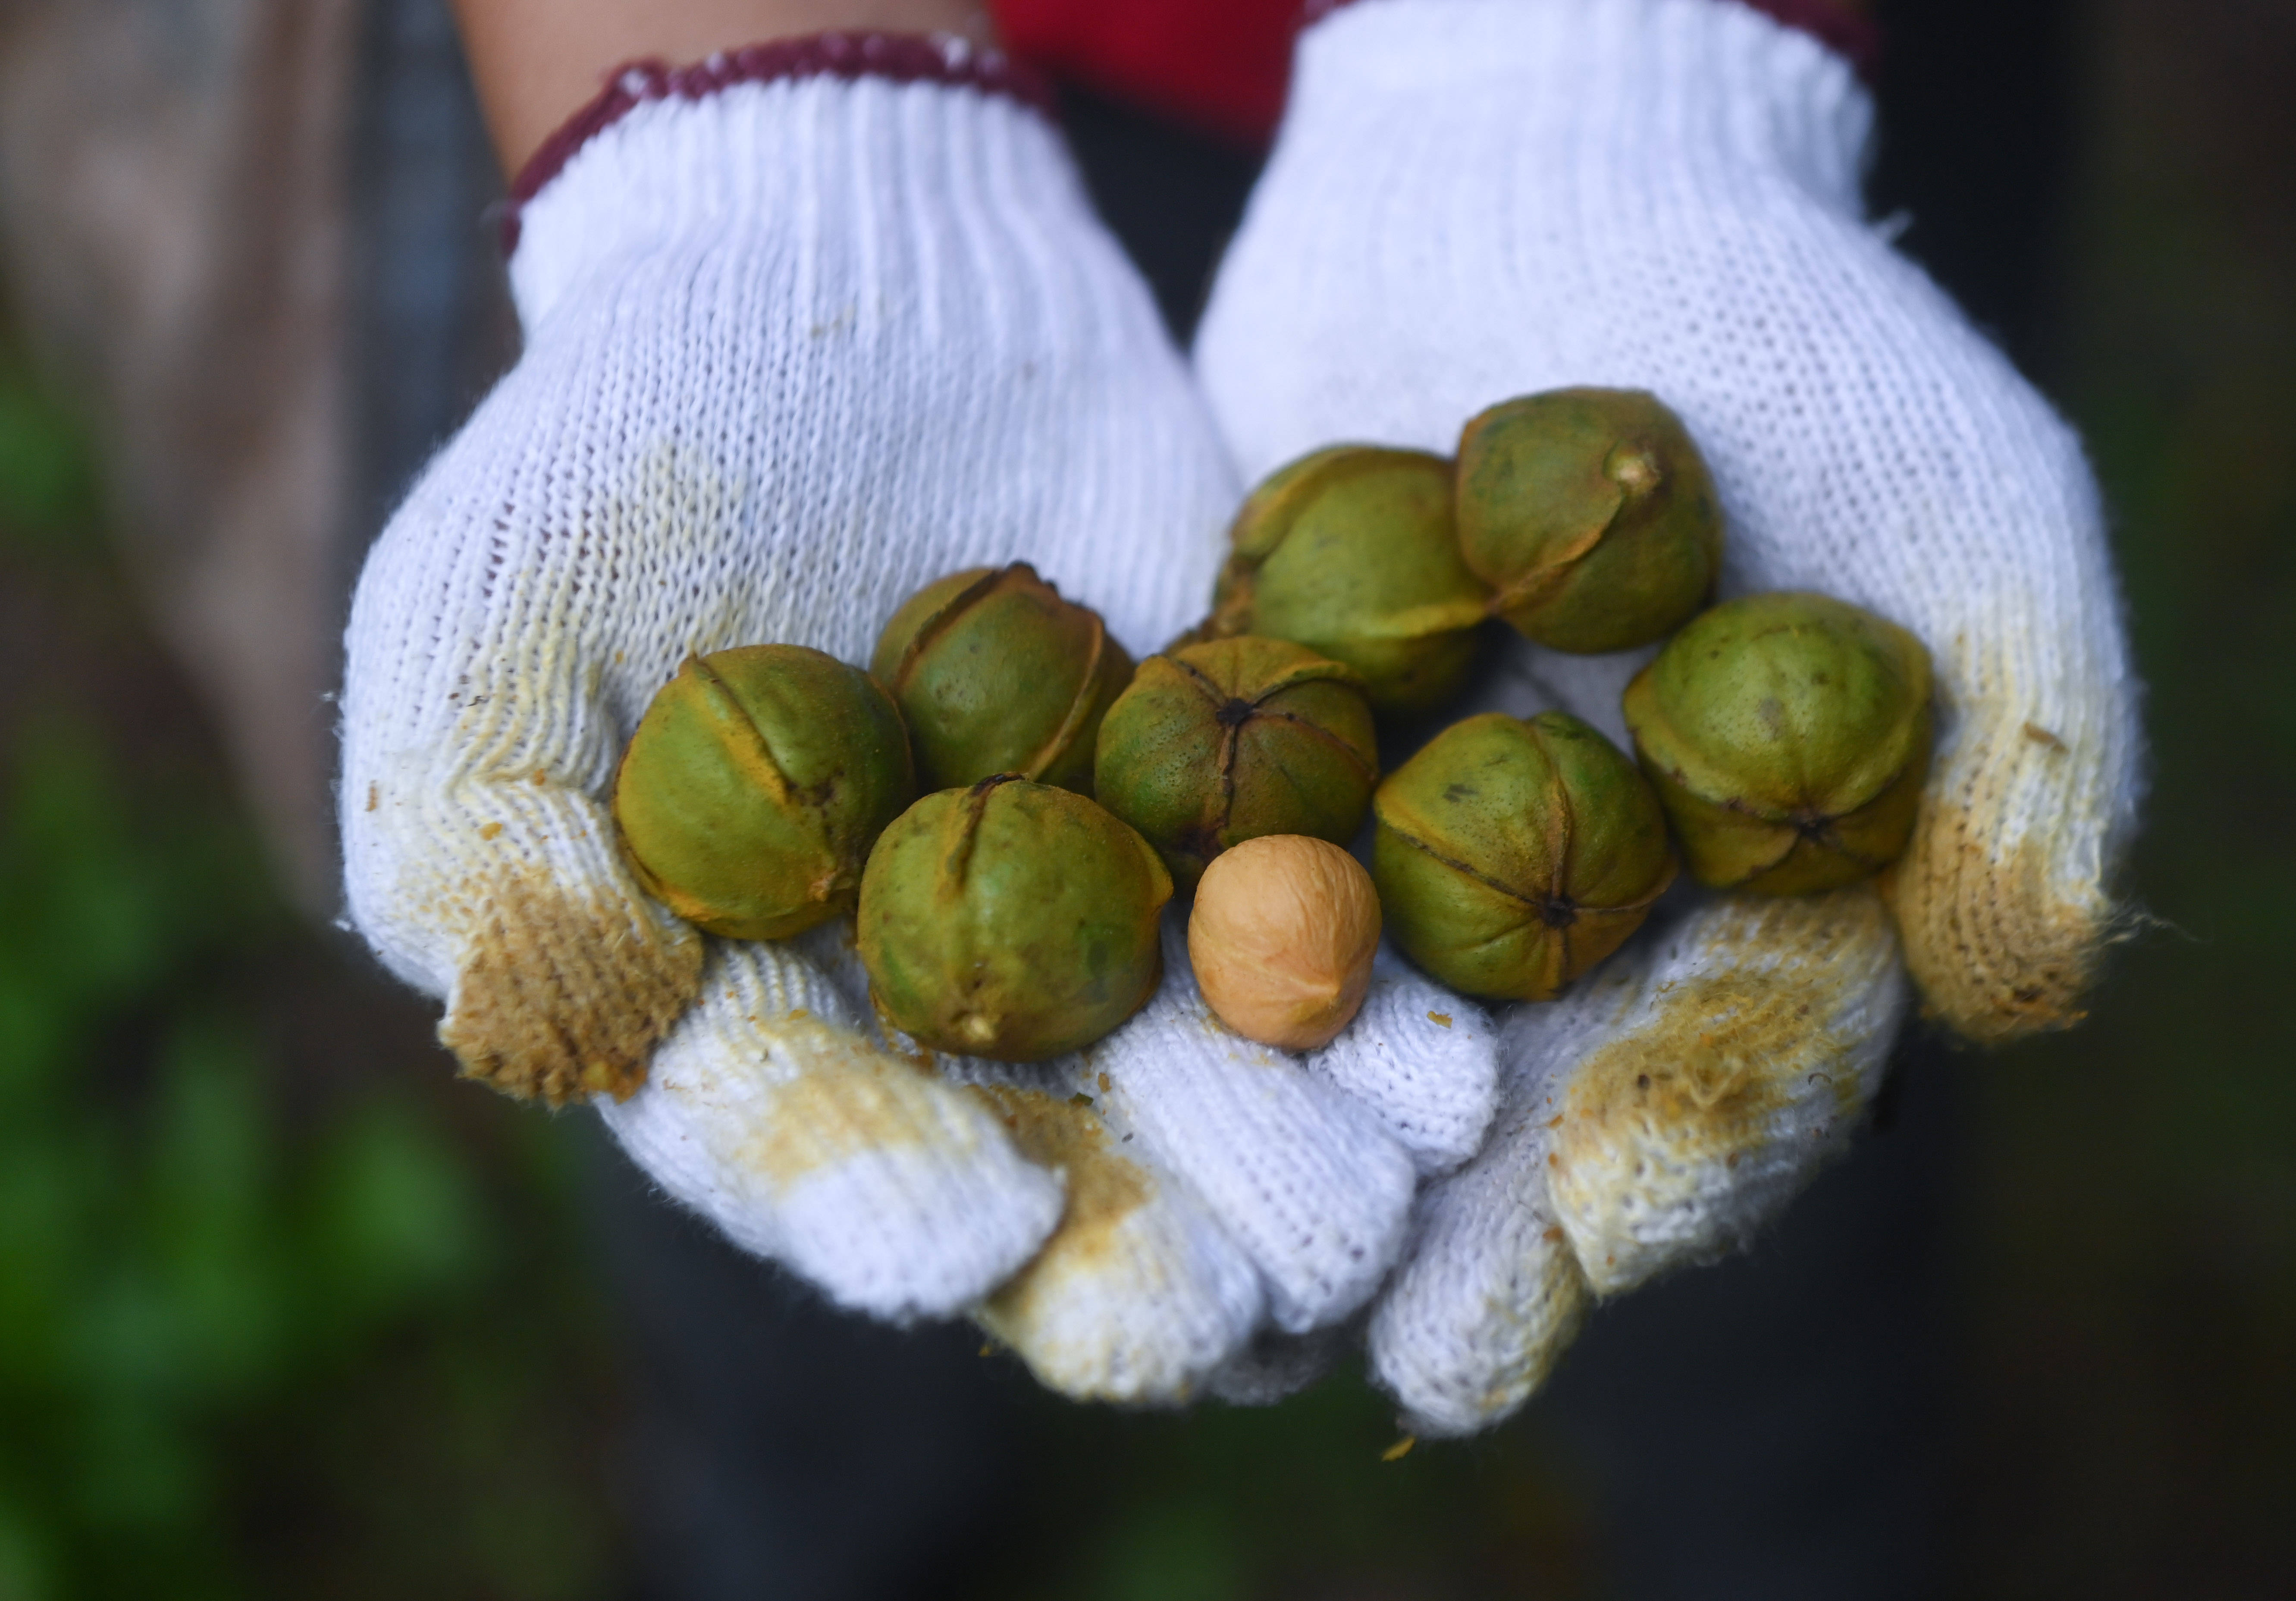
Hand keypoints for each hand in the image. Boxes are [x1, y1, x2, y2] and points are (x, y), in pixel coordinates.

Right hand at [340, 48, 1495, 1402]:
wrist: (864, 286)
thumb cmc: (629, 440)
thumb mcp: (490, 614)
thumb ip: (483, 834)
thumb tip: (550, 1030)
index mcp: (735, 996)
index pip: (793, 1127)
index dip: (863, 1189)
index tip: (963, 1245)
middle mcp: (921, 1003)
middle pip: (1024, 1161)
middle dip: (1122, 1249)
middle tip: (1214, 1318)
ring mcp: (1091, 928)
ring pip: (1196, 1091)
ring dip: (1291, 1161)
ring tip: (1379, 1202)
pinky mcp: (1225, 832)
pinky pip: (1309, 941)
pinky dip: (1379, 1011)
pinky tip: (1453, 1068)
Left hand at [1195, 0, 2140, 1429]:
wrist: (1552, 179)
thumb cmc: (1799, 331)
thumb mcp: (1964, 511)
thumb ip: (2020, 752)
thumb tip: (2028, 994)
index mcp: (1751, 900)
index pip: (1726, 1070)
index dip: (1671, 1168)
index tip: (1588, 1251)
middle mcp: (1567, 911)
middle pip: (1517, 1107)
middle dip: (1459, 1232)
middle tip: (1401, 1351)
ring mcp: (1395, 848)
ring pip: (1338, 1045)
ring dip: (1279, 1166)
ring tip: (1208, 1298)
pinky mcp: (1244, 766)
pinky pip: (1190, 898)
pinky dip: (1142, 990)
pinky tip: (1076, 1093)